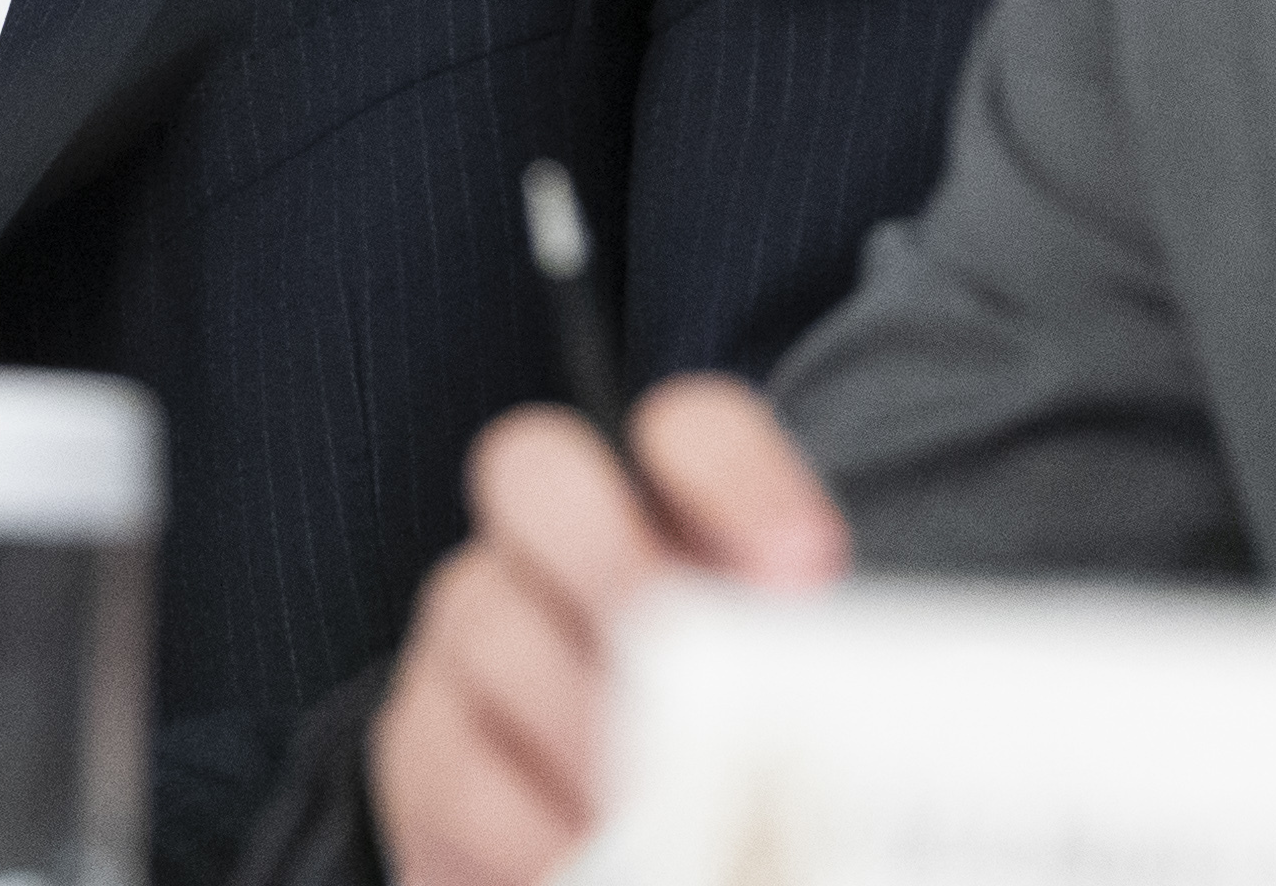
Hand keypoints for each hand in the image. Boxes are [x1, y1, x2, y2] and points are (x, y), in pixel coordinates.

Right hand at [371, 378, 845, 885]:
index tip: (806, 565)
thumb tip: (853, 722)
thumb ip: (796, 681)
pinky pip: (455, 761)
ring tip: (660, 802)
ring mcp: (469, 632)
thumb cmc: (717, 763)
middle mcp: (545, 544)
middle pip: (537, 476)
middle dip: (610, 557)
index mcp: (664, 512)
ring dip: (581, 721)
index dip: (737, 476)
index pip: (688, 431)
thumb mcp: (774, 705)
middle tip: (680, 659)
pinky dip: (530, 825)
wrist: (595, 845)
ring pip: (492, 625)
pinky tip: (590, 856)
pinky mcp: (421, 744)